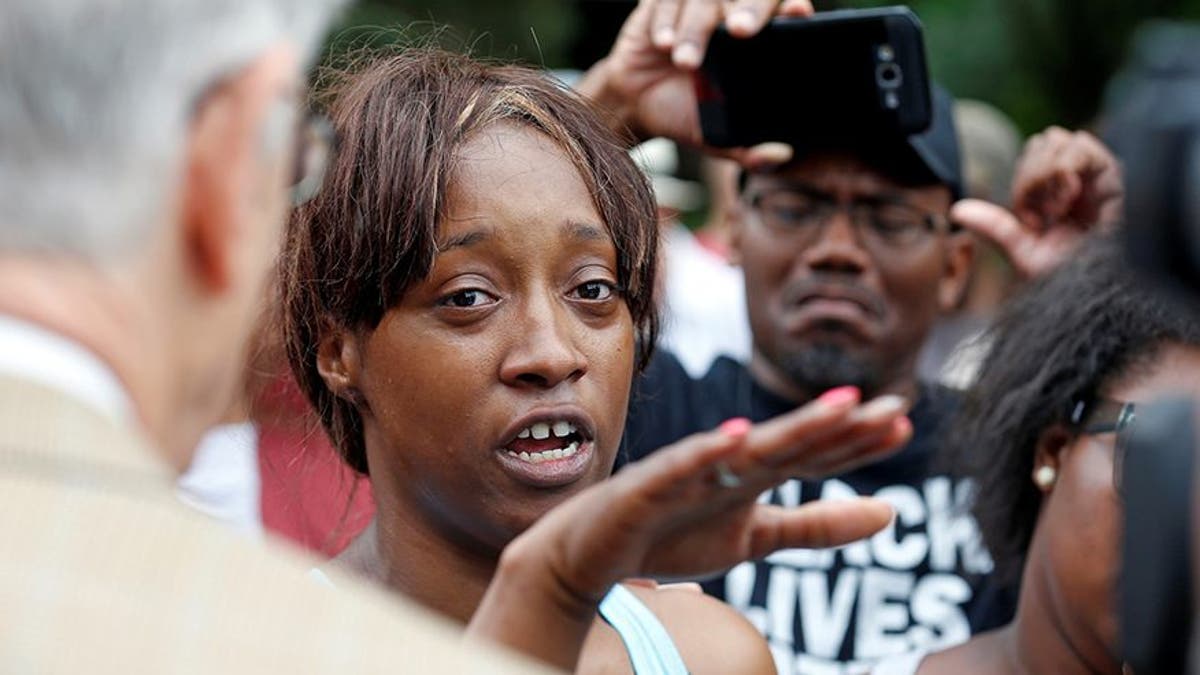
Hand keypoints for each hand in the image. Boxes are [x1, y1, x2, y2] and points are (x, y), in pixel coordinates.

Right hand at [467, 389, 907, 668]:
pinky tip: (736, 438)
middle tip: (890, 407)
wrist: (591, 553)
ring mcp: (686, 472)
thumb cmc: (672, 534)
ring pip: (746, 449)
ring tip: (838, 408)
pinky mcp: (646, 488)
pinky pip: (678, 469)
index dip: (858, 440)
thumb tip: (893, 513)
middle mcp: (725, 464)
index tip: (904, 419)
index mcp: (753, 474)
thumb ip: (819, 525)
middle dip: (839, 425)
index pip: (813, 454)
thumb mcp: (757, 537)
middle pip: (790, 443)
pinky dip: (705, 454)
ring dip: (792, 429)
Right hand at [577, 0, 811, 168]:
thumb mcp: (718, 137)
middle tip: (740, 31)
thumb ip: (749, 149)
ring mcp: (697, 5)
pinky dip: (666, 21)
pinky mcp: (662, 3)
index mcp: (756, 42)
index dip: (791, 9)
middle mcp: (729, 15)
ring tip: (685, 63)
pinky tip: (662, 44)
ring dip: (696, 30)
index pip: (784, 12)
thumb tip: (781, 157)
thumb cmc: (685, 114)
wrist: (636, 107)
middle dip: (749, 9)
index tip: (796, 12)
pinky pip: (667, 0)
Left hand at [951, 127, 1122, 278]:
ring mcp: (1097, 173)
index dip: (1022, 181)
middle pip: (1044, 138)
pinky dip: (1063, 172)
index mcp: (1061, 189)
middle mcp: (1081, 176)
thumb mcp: (1023, 251)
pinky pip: (1080, 146)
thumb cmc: (1069, 276)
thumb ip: (993, 227)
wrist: (1098, 290)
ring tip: (1056, 209)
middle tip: (1041, 213)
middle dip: (1030, 176)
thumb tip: (955, 210)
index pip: (1031, 152)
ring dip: (1044, 174)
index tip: (1030, 219)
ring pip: (1057, 138)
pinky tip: (1069, 201)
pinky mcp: (1114, 173)